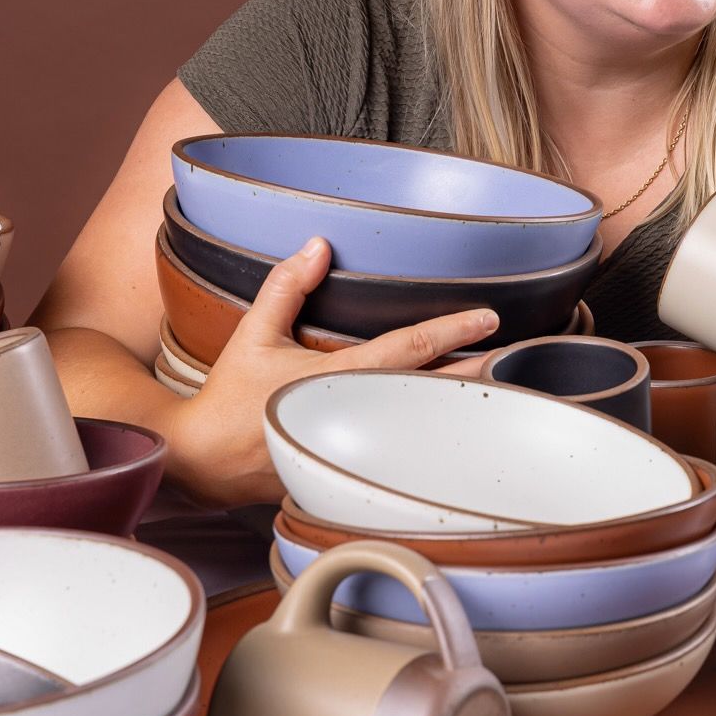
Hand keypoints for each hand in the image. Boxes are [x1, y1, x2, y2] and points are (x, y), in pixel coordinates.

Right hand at [170, 237, 498, 505]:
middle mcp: (354, 414)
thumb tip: (319, 244)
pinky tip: (454, 434)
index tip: (488, 317)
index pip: (408, 349)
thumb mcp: (254, 332)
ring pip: (423, 427)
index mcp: (336, 377)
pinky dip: (430, 440)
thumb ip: (288, 287)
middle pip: (432, 393)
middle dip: (476, 375)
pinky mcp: (349, 471)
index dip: (453, 330)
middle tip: (515, 357)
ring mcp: (356, 448)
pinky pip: (401, 453)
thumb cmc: (229, 397)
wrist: (201, 461)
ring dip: (459, 409)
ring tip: (499, 390)